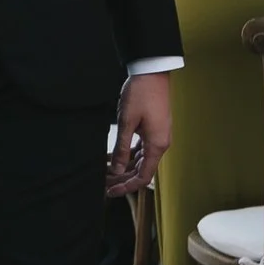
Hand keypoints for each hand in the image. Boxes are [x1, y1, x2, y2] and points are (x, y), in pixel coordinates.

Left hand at [106, 71, 170, 197]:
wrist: (152, 72)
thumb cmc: (141, 94)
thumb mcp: (126, 122)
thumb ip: (121, 148)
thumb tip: (116, 170)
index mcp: (157, 145)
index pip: (143, 177)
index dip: (127, 187)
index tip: (111, 191)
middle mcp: (160, 143)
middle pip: (141, 170)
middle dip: (122, 178)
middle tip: (103, 183)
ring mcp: (157, 136)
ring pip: (139, 159)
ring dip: (123, 166)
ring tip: (104, 171)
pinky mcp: (153, 128)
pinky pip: (140, 148)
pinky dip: (126, 154)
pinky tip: (111, 156)